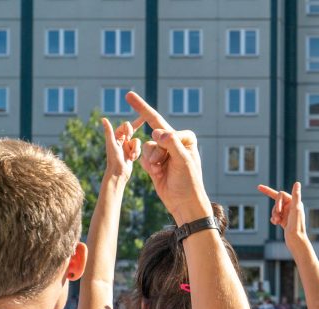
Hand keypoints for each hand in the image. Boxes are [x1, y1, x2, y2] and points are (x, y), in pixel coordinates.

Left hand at [102, 118, 141, 180]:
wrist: (118, 173)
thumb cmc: (114, 159)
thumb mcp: (112, 144)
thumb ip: (109, 131)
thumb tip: (103, 119)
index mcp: (116, 136)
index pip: (126, 125)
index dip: (129, 129)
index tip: (128, 137)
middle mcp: (121, 139)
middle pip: (133, 130)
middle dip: (134, 136)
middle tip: (137, 138)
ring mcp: (127, 146)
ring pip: (137, 141)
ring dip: (136, 149)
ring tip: (131, 157)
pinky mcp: (132, 153)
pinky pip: (139, 149)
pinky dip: (137, 154)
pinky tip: (132, 160)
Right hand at [125, 91, 209, 223]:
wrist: (183, 202)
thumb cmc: (188, 182)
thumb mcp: (182, 162)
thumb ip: (171, 144)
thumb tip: (157, 131)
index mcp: (186, 138)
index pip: (166, 128)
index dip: (156, 129)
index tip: (130, 98)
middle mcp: (175, 142)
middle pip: (154, 129)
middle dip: (145, 122)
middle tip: (129, 96)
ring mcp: (165, 151)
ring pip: (147, 146)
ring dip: (151, 159)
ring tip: (161, 171)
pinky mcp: (156, 161)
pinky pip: (144, 156)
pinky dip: (148, 165)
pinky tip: (157, 174)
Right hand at [258, 182, 307, 246]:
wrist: (295, 239)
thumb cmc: (297, 224)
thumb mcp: (296, 208)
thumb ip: (296, 195)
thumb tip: (297, 183)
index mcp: (294, 202)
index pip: (280, 194)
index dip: (274, 197)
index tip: (266, 197)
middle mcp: (291, 206)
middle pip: (276, 201)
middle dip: (275, 208)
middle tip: (278, 216)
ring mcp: (287, 213)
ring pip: (274, 209)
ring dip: (274, 214)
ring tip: (277, 221)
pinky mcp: (283, 220)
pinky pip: (274, 216)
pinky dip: (273, 219)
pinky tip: (276, 223)